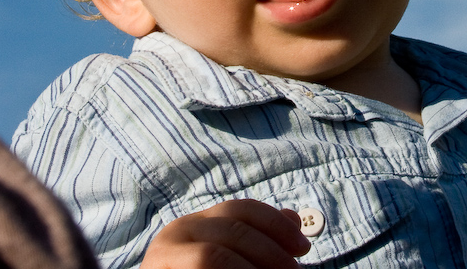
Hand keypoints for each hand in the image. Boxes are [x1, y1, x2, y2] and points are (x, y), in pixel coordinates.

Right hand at [139, 199, 310, 268]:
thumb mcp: (228, 256)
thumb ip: (256, 239)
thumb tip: (294, 218)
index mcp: (199, 222)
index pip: (243, 209)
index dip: (276, 224)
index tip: (304, 247)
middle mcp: (178, 232)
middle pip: (233, 230)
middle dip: (270, 251)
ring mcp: (162, 256)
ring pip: (213, 255)